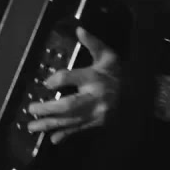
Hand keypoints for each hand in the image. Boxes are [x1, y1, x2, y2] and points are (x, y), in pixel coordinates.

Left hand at [26, 27, 120, 143]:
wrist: (139, 94)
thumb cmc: (117, 72)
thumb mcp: (108, 55)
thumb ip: (93, 43)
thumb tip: (79, 29)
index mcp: (95, 77)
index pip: (71, 78)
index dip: (55, 80)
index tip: (45, 83)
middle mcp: (94, 97)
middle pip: (68, 105)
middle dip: (47, 108)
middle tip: (30, 109)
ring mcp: (96, 113)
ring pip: (70, 121)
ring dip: (50, 124)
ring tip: (32, 127)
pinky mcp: (97, 123)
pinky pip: (79, 129)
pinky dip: (65, 134)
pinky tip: (53, 139)